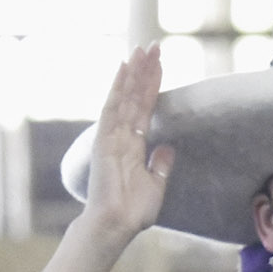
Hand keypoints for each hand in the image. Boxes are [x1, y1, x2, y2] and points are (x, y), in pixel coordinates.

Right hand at [80, 43, 175, 243]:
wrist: (116, 225)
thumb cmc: (132, 211)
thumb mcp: (156, 185)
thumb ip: (161, 165)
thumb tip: (169, 147)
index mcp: (134, 146)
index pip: (145, 109)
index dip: (152, 86)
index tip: (161, 65)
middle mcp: (122, 136)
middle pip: (135, 96)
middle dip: (144, 71)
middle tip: (154, 46)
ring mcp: (111, 136)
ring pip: (124, 96)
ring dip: (133, 72)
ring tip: (143, 49)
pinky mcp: (103, 139)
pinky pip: (111, 107)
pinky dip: (118, 87)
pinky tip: (124, 67)